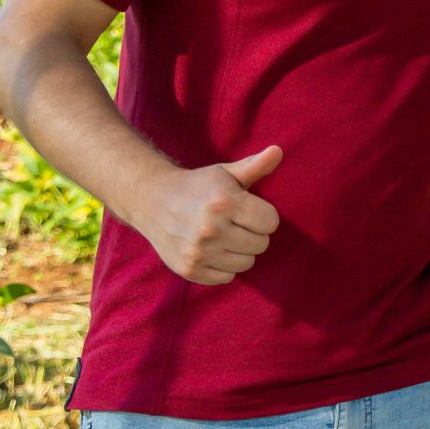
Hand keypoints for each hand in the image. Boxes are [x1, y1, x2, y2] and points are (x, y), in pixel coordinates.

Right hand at [133, 146, 283, 284]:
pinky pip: (227, 277)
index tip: (248, 209)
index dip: (263, 215)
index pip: (270, 222)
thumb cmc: (197, 186)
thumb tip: (278, 151)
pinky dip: (223, 266)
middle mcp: (210, 228)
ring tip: (224, 236)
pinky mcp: (188, 269)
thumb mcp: (225, 173)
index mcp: (224, 202)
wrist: (151, 200)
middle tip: (235, 223)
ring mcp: (198, 251)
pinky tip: (211, 250)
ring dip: (240, 251)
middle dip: (253, 233)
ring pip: (247, 263)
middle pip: (261, 244)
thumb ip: (255, 166)